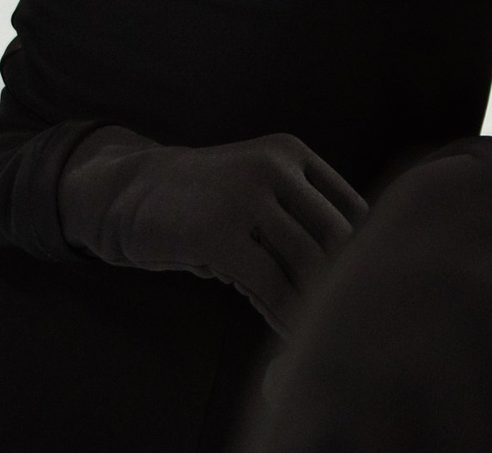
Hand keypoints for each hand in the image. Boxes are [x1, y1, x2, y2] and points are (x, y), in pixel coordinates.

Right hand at [57, 127, 367, 334]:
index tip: (361, 294)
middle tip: (350, 324)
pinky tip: (290, 338)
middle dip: (345, 284)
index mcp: (290, 153)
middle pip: (336, 236)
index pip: (351, 209)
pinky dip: (286, 316)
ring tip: (320, 336)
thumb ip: (297, 222)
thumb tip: (352, 278)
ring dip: (317, 305)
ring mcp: (245, 195)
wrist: (129, 194)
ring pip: (308, 261)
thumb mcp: (255, 194)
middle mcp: (274, 166)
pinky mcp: (218, 232)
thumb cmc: (202, 206)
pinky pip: (271, 284)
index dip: (363, 256)